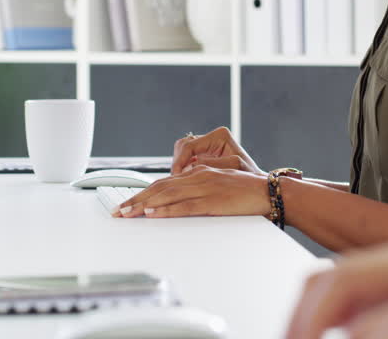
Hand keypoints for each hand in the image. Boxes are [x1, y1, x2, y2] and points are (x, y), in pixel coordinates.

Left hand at [111, 166, 270, 218]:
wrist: (270, 191)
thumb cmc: (247, 192)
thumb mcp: (219, 185)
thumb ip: (200, 188)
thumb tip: (182, 197)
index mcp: (199, 172)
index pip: (164, 183)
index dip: (143, 193)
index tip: (128, 204)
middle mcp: (198, 176)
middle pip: (160, 188)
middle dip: (136, 200)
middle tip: (118, 211)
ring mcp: (205, 188)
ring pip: (168, 196)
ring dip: (144, 205)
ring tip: (128, 214)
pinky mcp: (213, 201)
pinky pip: (185, 206)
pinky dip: (166, 210)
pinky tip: (152, 214)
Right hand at [171, 126, 262, 175]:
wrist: (258, 185)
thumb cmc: (250, 177)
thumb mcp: (233, 169)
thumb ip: (212, 165)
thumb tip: (192, 166)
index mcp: (220, 136)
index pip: (189, 145)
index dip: (179, 162)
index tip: (176, 177)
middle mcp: (213, 137)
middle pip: (182, 146)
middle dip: (178, 163)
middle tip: (177, 181)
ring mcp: (208, 145)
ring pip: (182, 152)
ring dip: (180, 167)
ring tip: (184, 182)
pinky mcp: (205, 155)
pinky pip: (186, 159)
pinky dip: (184, 170)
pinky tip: (188, 181)